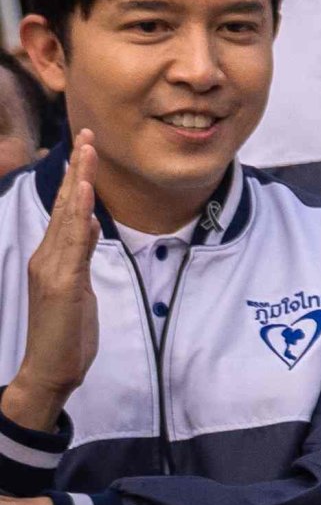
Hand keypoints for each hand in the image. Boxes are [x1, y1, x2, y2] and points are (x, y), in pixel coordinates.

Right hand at [6, 131, 100, 438]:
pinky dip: (79, 215)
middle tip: (88, 135)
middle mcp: (47, 256)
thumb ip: (81, 257)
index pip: (66, 211)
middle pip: (64, 205)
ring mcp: (51, 268)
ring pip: (68, 216)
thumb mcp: (79, 288)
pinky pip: (73, 242)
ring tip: (87, 151)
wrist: (51, 370)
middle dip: (77, 169)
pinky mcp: (61, 283)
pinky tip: (84, 193)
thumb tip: (90, 228)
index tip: (86, 150)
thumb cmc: (66, 333)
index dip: (76, 179)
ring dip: (79, 181)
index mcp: (52, 257)